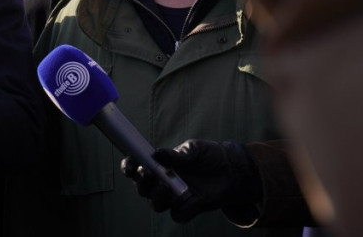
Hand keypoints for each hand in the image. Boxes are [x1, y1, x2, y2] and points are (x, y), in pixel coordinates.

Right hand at [121, 139, 262, 222]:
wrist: (233, 170)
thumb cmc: (210, 155)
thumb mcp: (194, 149)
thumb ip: (176, 155)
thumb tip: (155, 155)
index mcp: (159, 165)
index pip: (136, 168)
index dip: (129, 167)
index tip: (131, 164)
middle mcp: (163, 182)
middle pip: (142, 189)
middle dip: (141, 183)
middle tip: (149, 173)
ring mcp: (175, 196)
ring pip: (155, 204)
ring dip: (157, 197)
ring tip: (167, 186)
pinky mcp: (190, 208)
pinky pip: (178, 214)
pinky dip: (182, 208)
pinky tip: (190, 197)